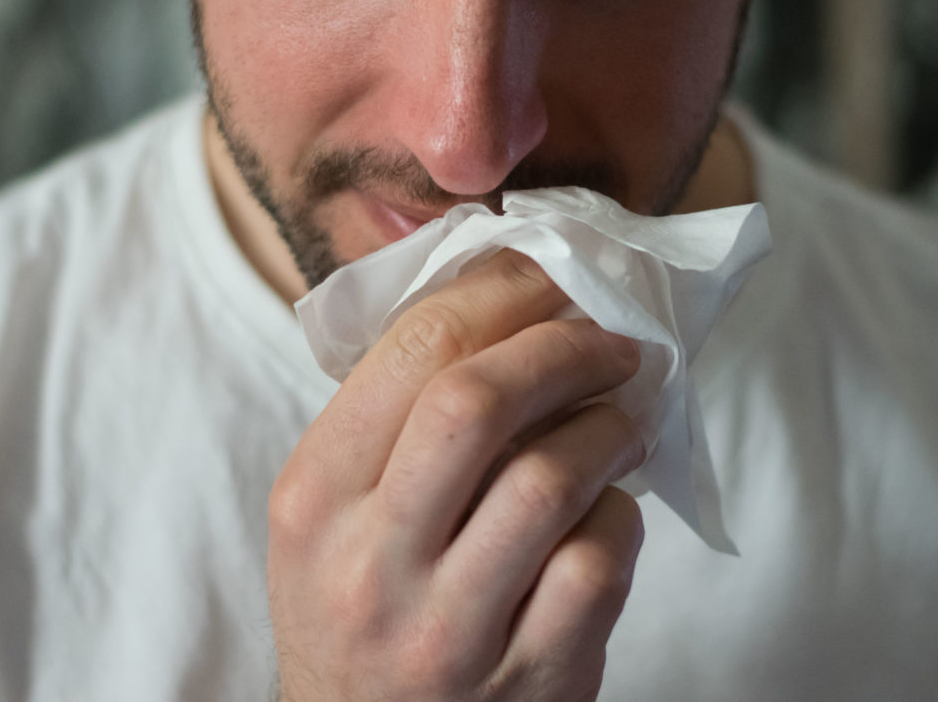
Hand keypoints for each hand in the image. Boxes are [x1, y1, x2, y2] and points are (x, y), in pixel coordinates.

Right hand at [268, 249, 647, 701]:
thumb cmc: (359, 607)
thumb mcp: (331, 514)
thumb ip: (394, 416)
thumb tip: (510, 295)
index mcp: (314, 497)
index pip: (413, 348)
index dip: (502, 291)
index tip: (552, 275)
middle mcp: (370, 563)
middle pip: (478, 401)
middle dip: (563, 347)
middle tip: (609, 340)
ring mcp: (449, 629)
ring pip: (551, 480)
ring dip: (608, 427)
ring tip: (623, 416)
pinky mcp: (528, 679)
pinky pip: (599, 563)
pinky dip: (620, 516)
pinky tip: (608, 509)